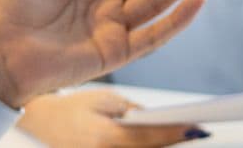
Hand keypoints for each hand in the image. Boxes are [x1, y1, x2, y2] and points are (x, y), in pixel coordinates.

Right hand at [16, 89, 206, 147]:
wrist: (42, 124)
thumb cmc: (73, 108)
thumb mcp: (105, 100)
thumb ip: (135, 112)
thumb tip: (164, 121)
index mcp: (103, 137)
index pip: (149, 137)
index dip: (176, 133)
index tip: (200, 127)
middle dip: (174, 143)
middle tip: (200, 132)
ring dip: (163, 147)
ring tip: (187, 135)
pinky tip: (165, 141)